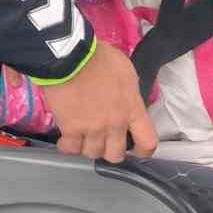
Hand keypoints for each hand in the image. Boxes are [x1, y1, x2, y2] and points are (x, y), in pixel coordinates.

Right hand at [41, 40, 157, 162]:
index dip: (143, 150)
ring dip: (88, 147)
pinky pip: (71, 148)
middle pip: (116, 154)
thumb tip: (127, 101)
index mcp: (132, 110)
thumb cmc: (99, 58)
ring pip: (93, 153)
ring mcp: (92, 128)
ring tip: (82, 138)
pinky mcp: (70, 128)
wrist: (70, 57)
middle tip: (103, 141)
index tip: (136, 149)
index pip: (147, 142)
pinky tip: (65, 140)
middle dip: (110, 150)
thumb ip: (129, 93)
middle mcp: (114, 124)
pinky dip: (68, 146)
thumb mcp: (126, 73)